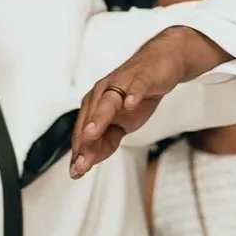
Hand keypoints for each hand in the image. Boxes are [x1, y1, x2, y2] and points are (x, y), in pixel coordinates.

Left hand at [71, 26, 222, 176]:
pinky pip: (136, 86)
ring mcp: (122, 84)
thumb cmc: (136, 93)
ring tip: (92, 132)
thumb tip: (91, 160)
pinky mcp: (141, 77)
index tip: (75, 171)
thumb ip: (106, 140)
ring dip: (99, 117)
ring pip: (107, 101)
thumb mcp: (122, 123)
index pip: (84, 131)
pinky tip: (130, 104)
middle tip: (81, 161)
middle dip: (85, 141)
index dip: (80, 152)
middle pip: (90, 118)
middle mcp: (103, 93)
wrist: (160, 64)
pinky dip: (132, 94)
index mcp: (96, 105)